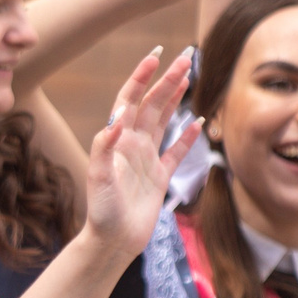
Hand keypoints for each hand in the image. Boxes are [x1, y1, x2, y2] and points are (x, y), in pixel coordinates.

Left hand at [77, 46, 199, 261]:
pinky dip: (188, 137)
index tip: (156, 56)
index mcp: (117, 140)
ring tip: (188, 77)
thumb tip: (117, 116)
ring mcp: (147, 159)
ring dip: (175, 99)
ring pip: (163, 121)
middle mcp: (132, 145)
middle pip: (152, 104)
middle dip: (167, 80)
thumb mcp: (99, 177)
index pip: (130, 99)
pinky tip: (198, 122)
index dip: (142, 77)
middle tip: (185, 57)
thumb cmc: (101, 211)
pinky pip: (176, 152)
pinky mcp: (160, 177)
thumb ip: (105, 146)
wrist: (112, 241)